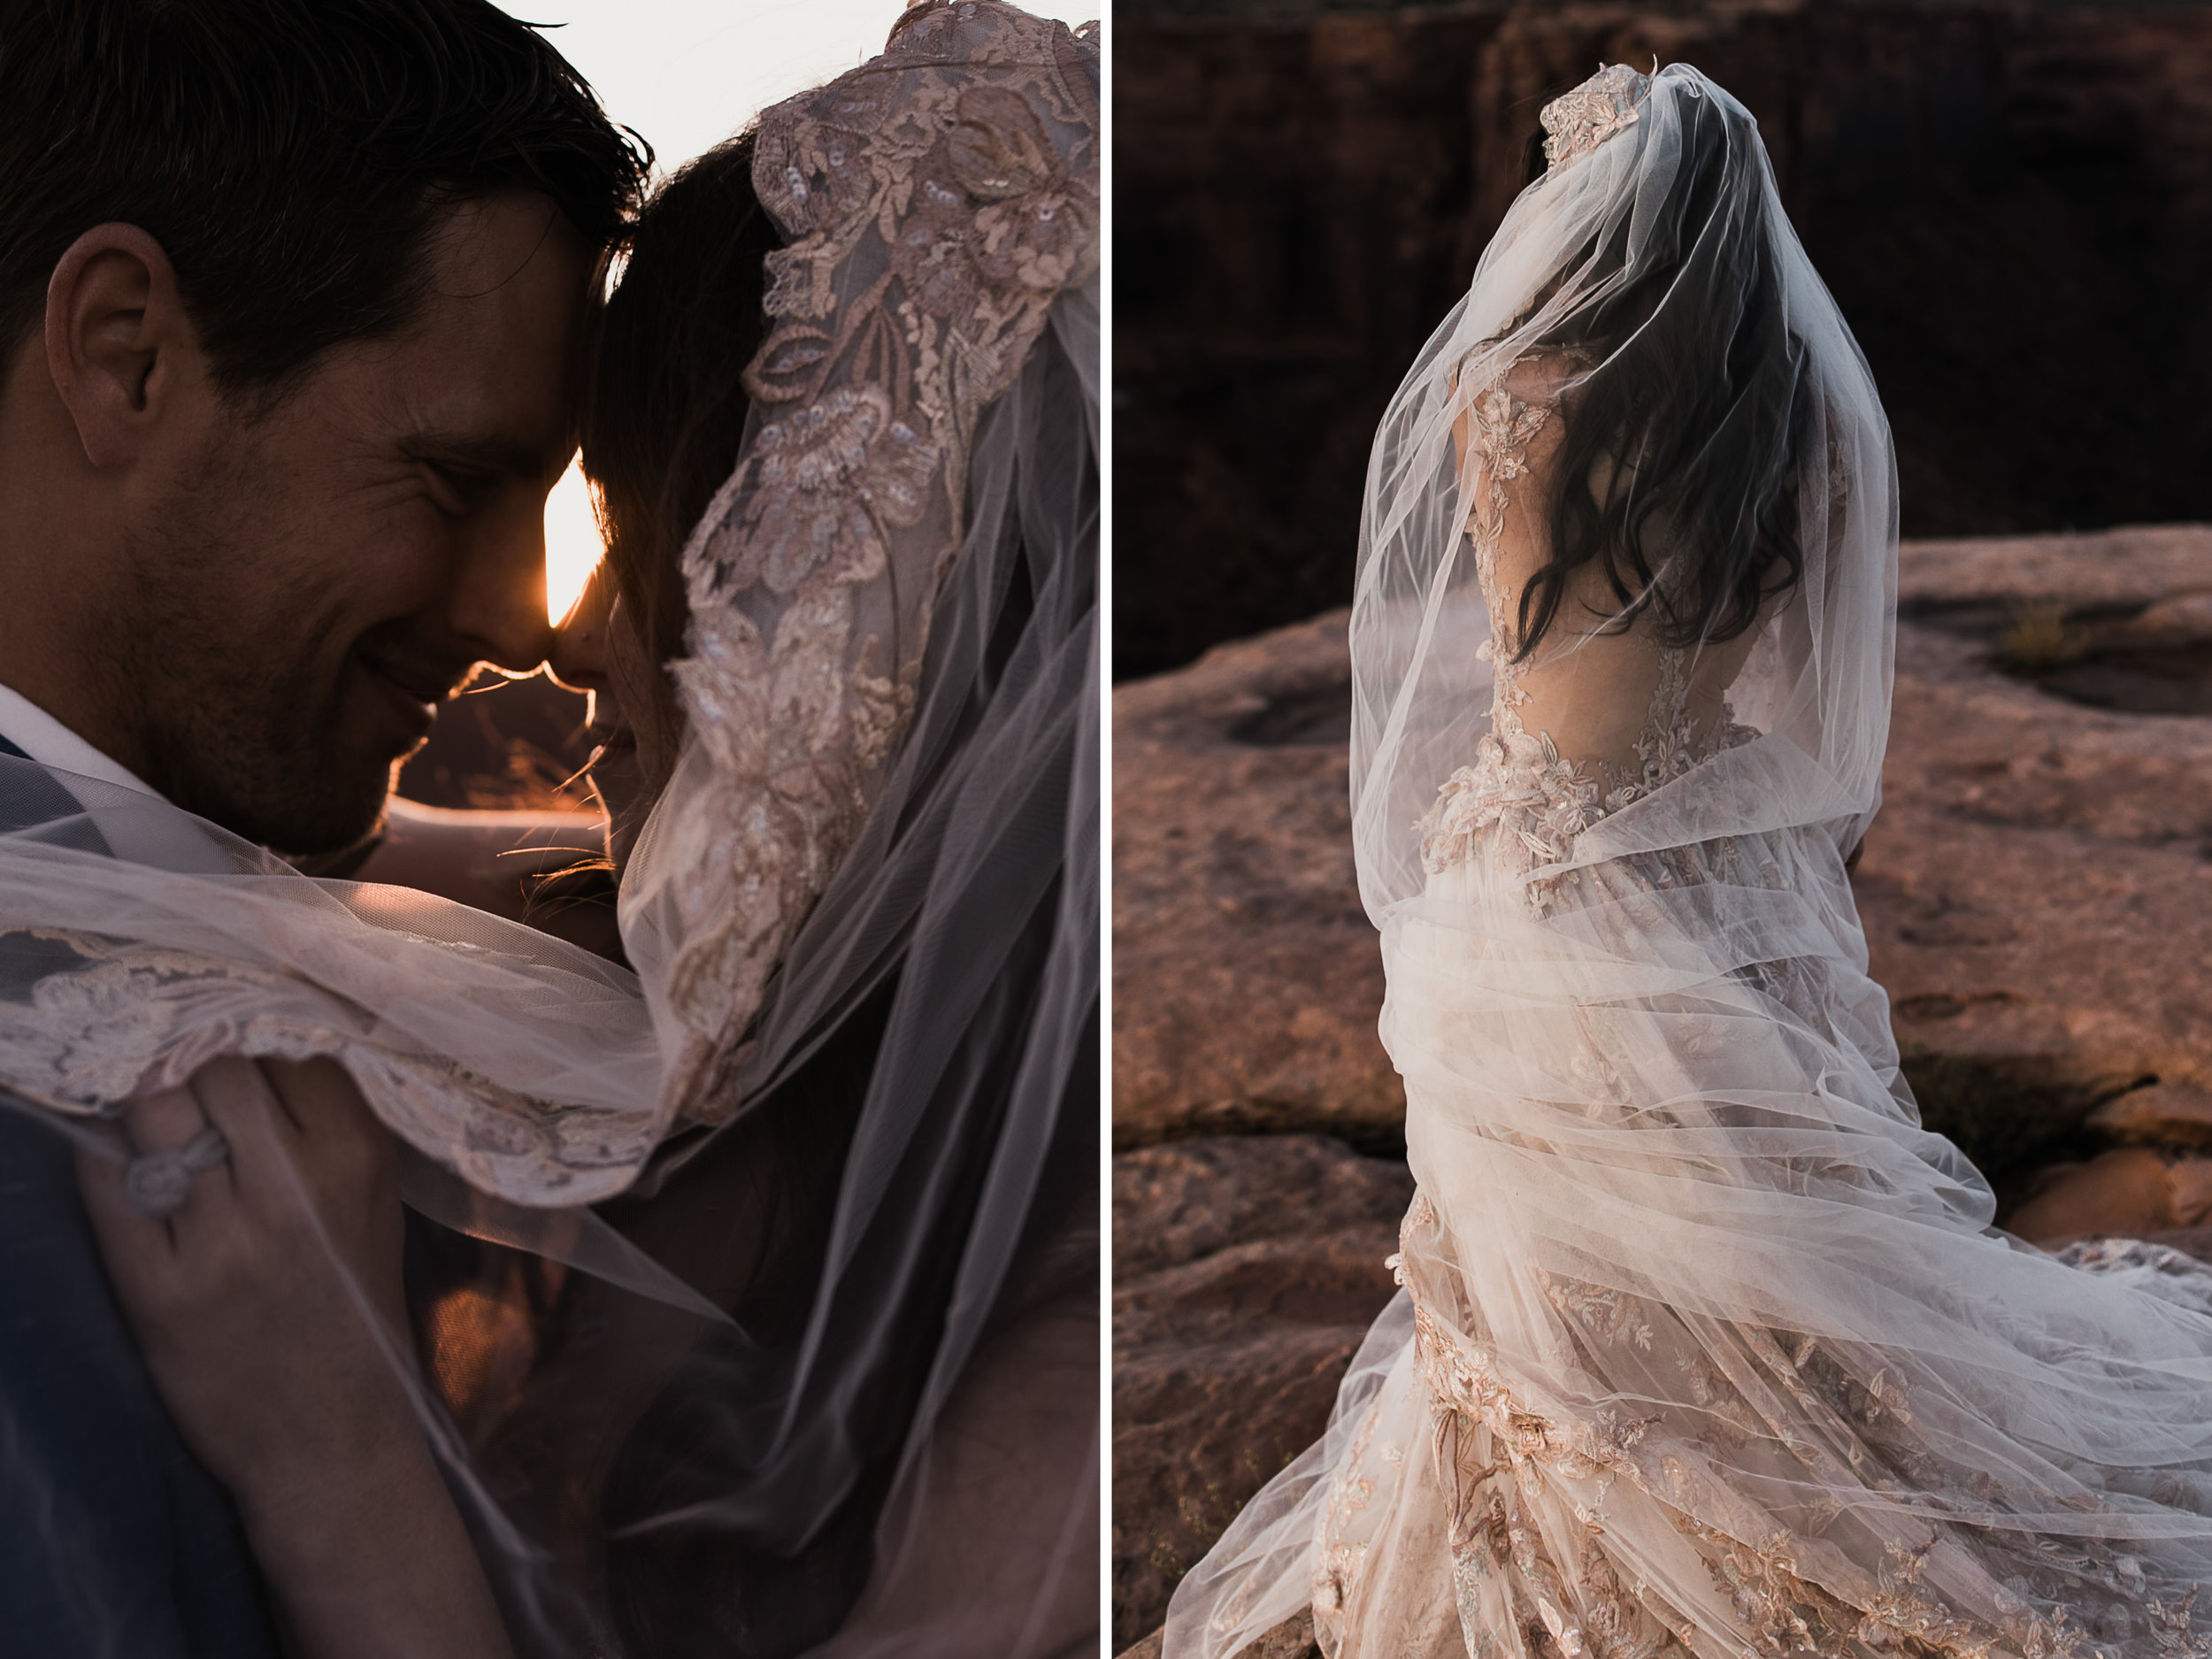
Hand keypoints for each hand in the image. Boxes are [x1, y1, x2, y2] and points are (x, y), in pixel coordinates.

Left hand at [77, 1056, 513, 1658]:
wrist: (334, 1440)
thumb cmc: (354, 1309)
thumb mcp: (373, 1206)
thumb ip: (330, 1127)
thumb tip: (265, 1039)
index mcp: (357, 1159)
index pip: (290, 1045)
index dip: (251, 1022)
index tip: (225, 1018)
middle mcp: (293, 1192)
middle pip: (217, 1067)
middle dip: (189, 1053)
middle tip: (171, 1052)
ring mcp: (223, 1244)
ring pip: (157, 1115)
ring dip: (140, 1096)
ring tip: (139, 1096)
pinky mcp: (160, 1292)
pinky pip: (108, 1190)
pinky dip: (100, 1158)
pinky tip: (109, 1152)